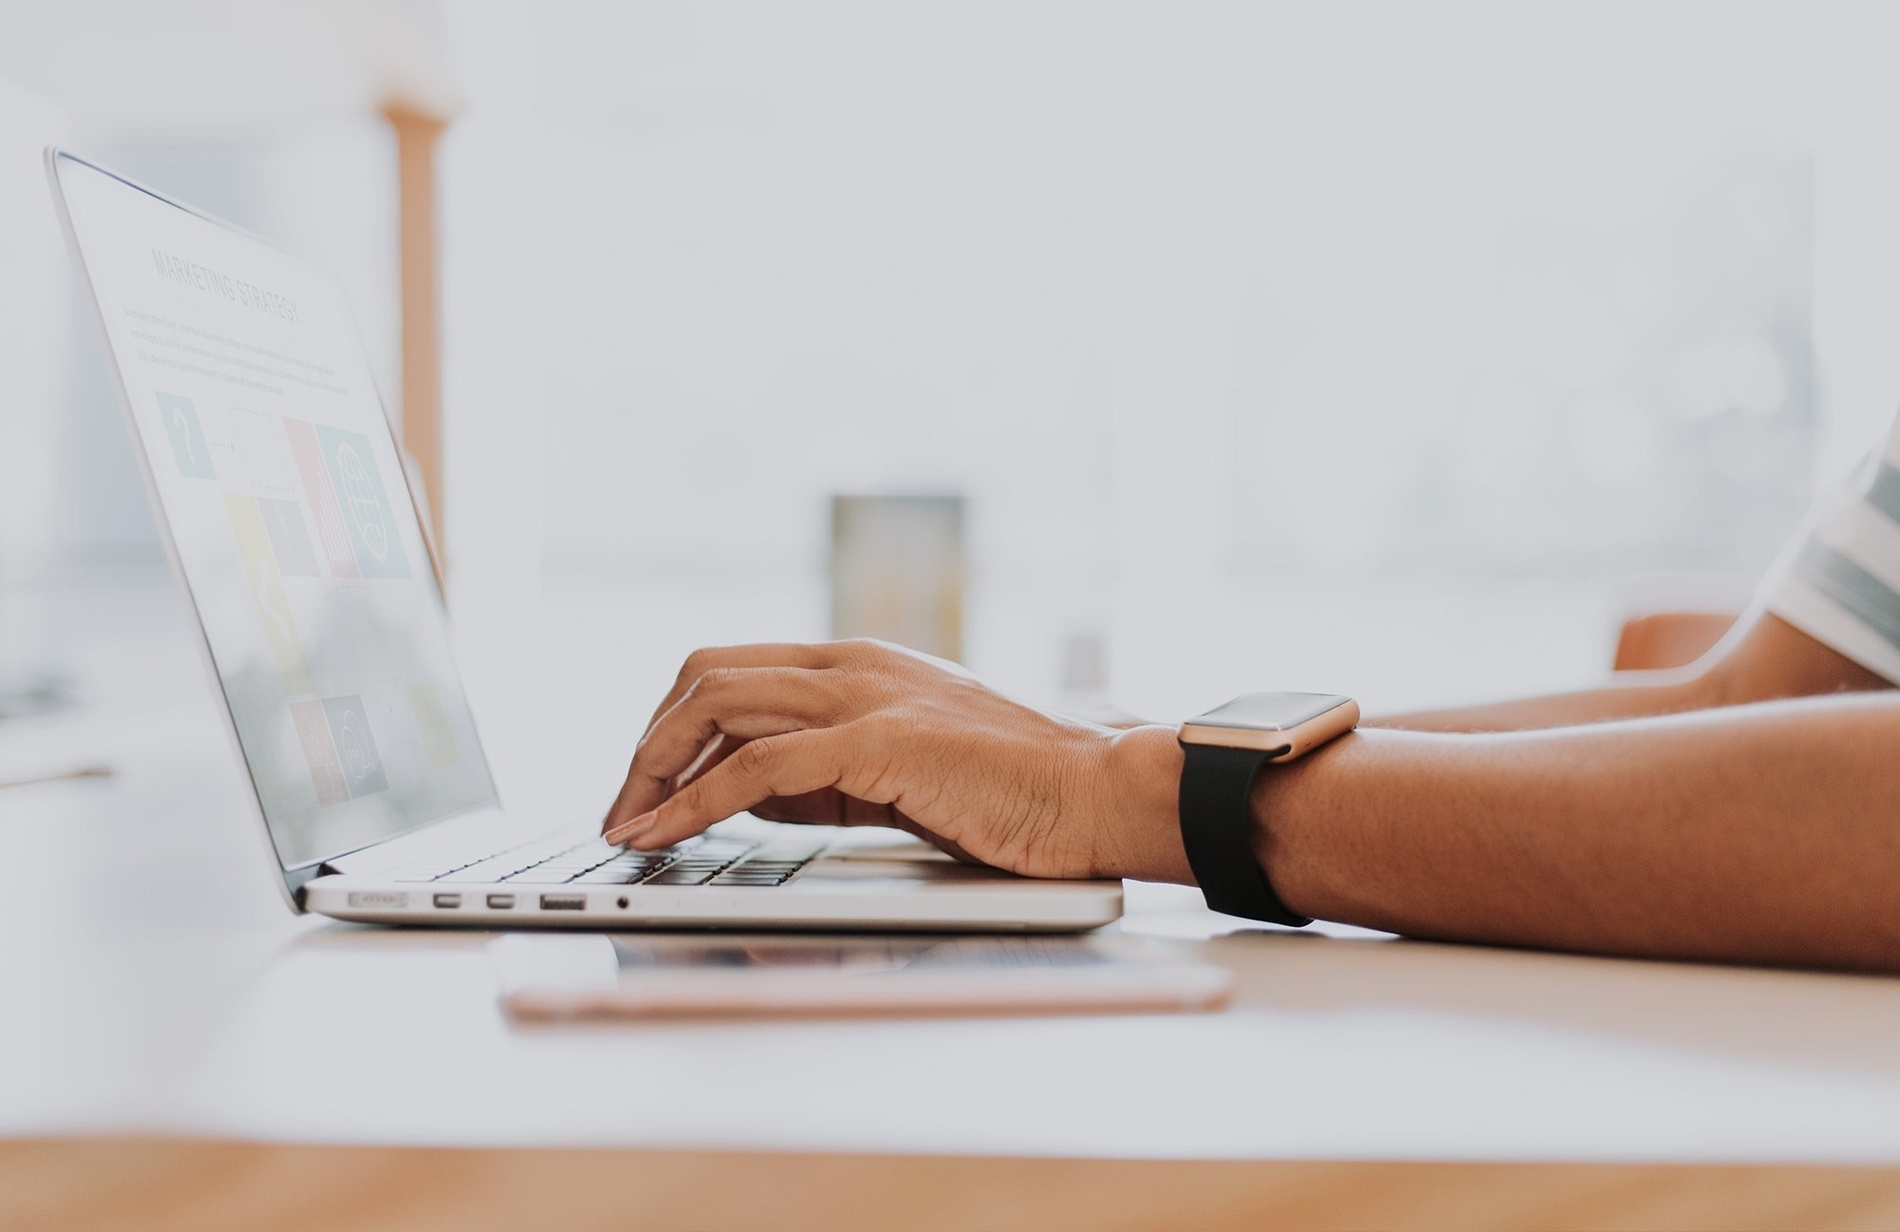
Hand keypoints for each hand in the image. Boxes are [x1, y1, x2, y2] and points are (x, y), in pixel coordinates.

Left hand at [601, 640, 1191, 881]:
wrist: (1096, 792)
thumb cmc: (1013, 791)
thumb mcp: (899, 770)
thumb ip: (823, 772)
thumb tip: (744, 793)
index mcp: (857, 662)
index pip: (730, 670)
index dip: (670, 726)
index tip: (644, 788)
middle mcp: (852, 663)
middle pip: (704, 675)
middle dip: (646, 745)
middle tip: (622, 812)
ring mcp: (865, 695)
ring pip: (716, 705)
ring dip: (653, 770)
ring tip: (627, 829)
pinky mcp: (879, 743)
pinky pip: (756, 768)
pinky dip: (694, 803)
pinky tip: (666, 836)